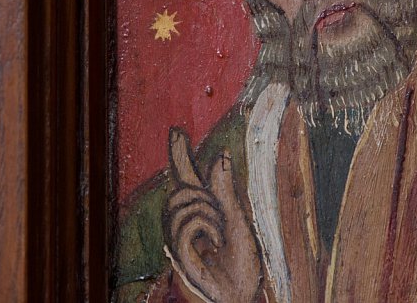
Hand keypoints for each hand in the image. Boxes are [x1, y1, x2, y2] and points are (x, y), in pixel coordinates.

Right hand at [163, 128, 261, 302]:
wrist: (239, 296)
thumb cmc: (240, 264)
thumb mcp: (236, 219)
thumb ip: (224, 189)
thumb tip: (220, 152)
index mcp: (203, 212)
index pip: (188, 178)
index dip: (181, 154)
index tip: (177, 131)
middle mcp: (187, 222)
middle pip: (180, 187)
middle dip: (199, 191)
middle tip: (218, 215)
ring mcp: (180, 237)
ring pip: (181, 201)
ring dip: (207, 212)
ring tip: (218, 234)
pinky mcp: (177, 251)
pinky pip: (187, 222)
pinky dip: (206, 228)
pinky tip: (214, 244)